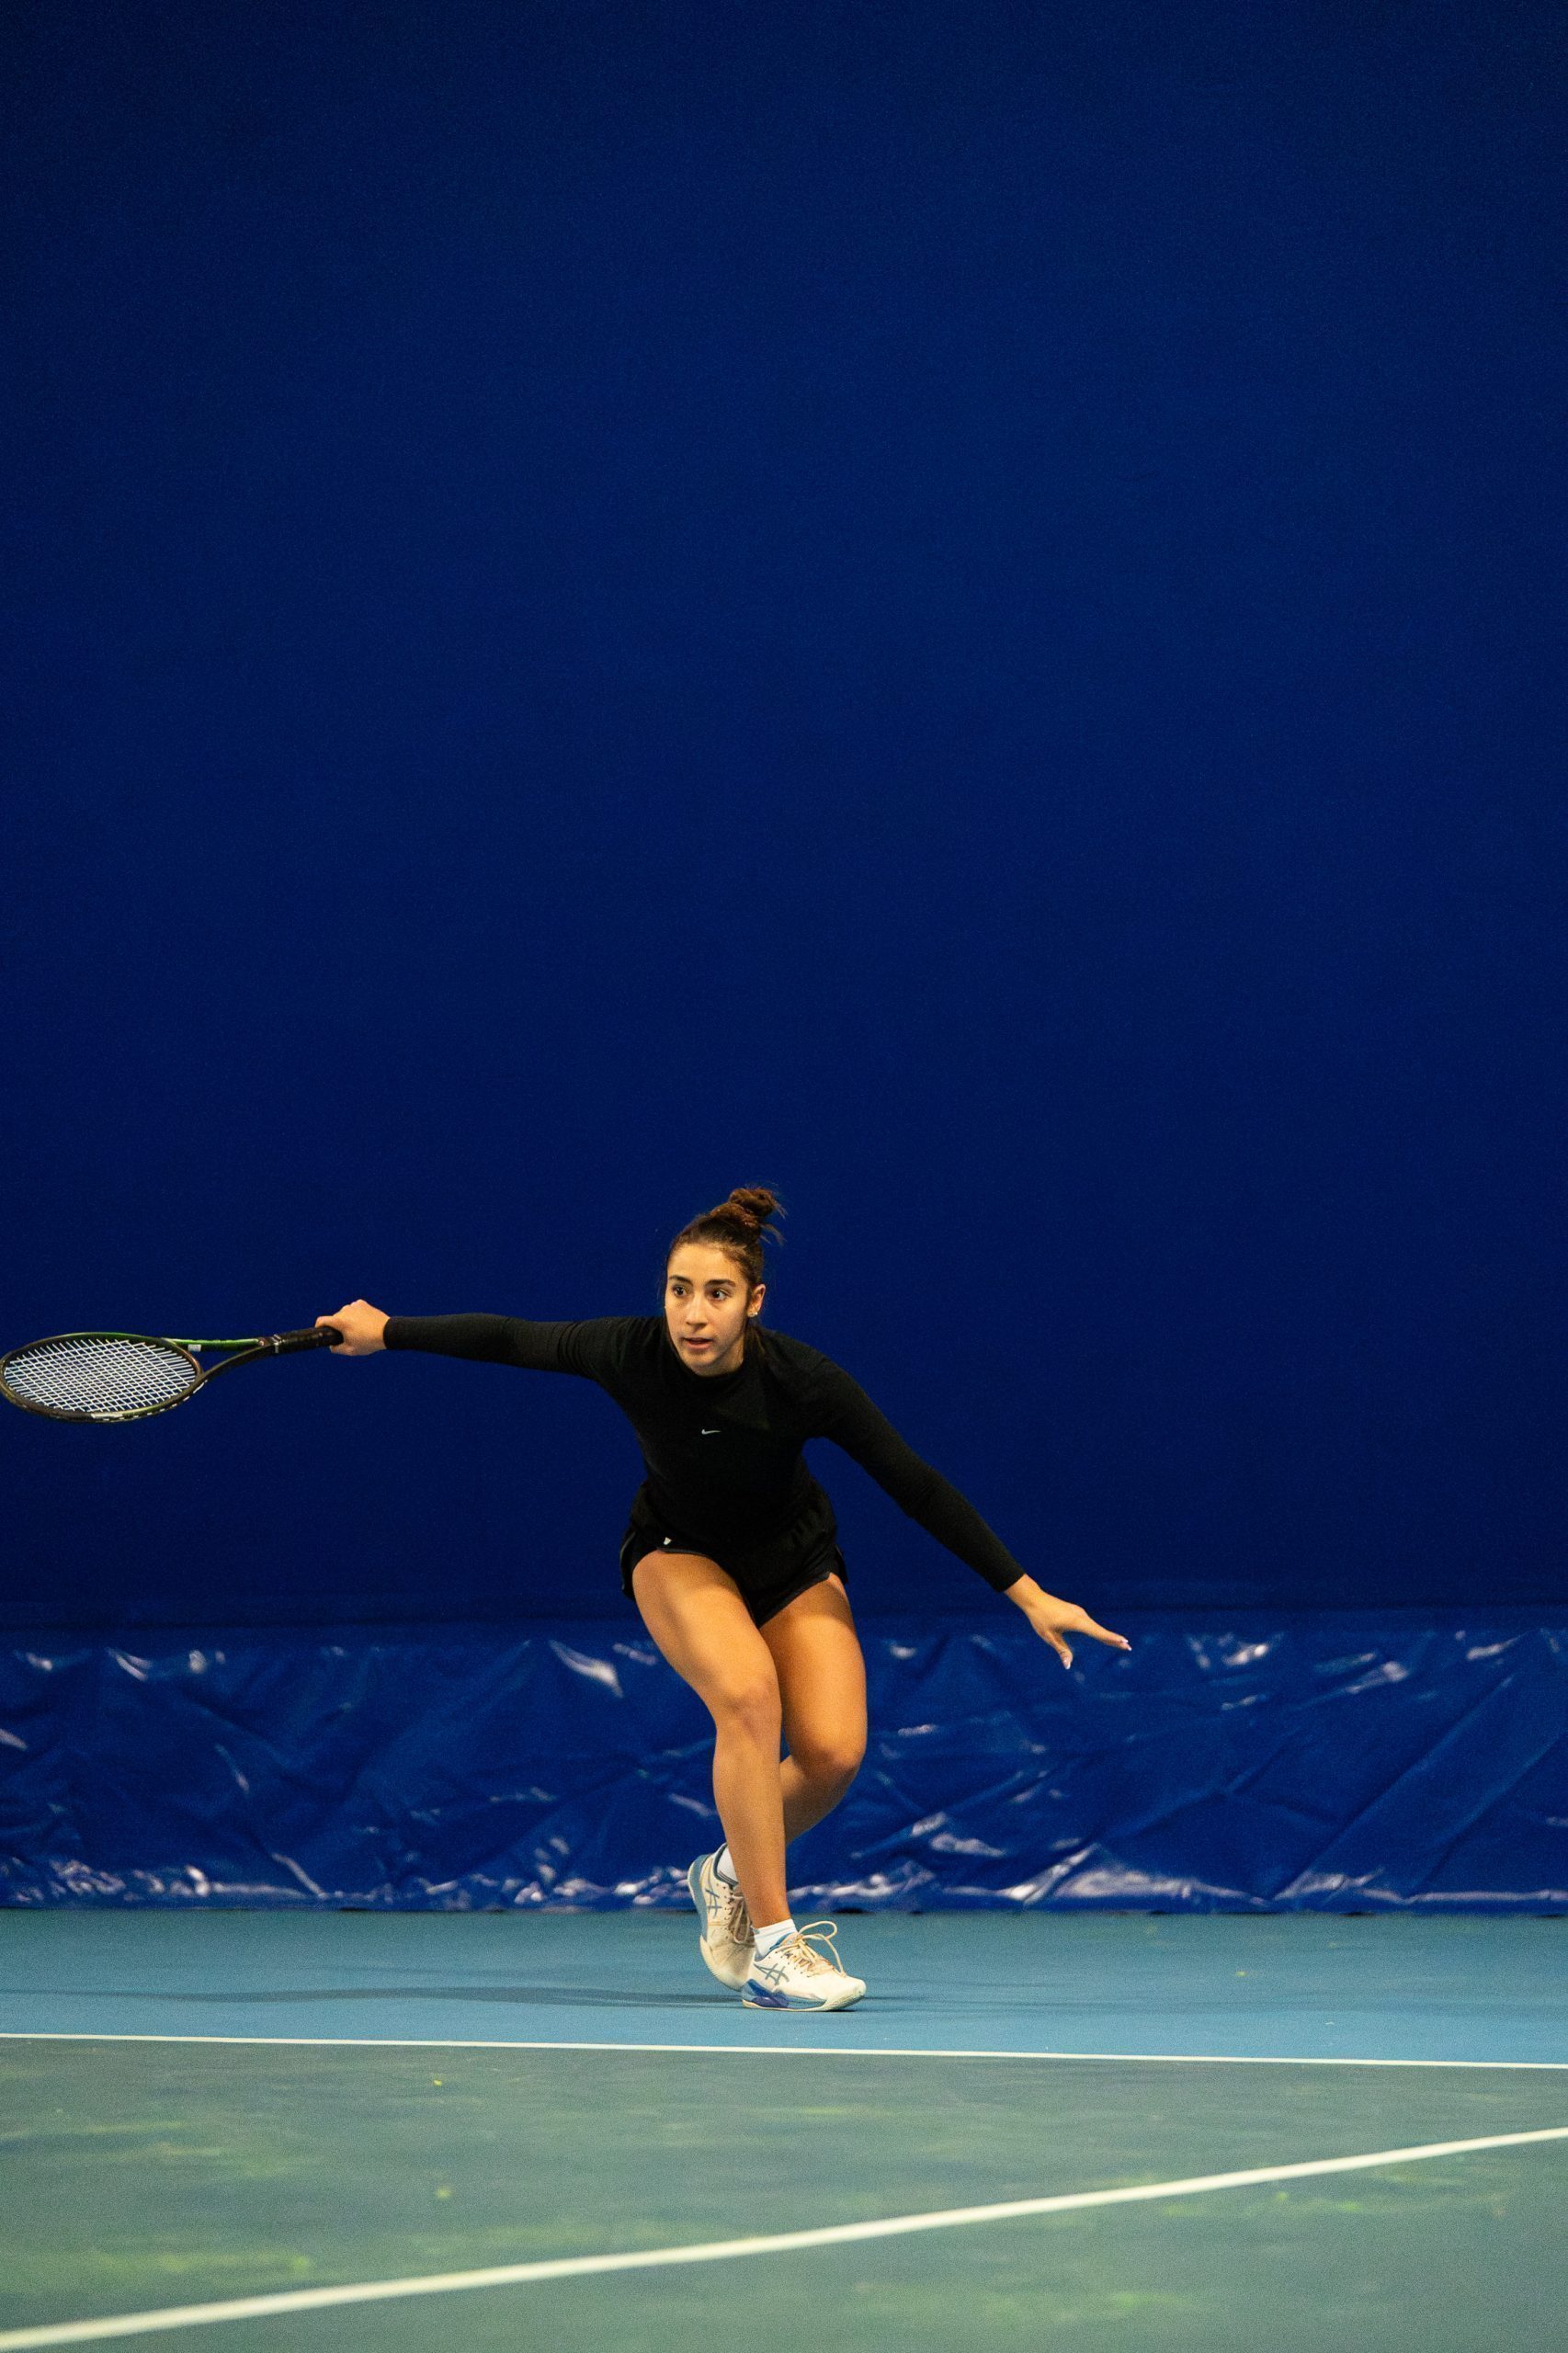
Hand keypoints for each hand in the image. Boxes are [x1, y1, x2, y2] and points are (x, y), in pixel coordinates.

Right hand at [318, 1299, 388, 1355]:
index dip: (318, 1326)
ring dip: (347, 1320)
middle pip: (335, 1318)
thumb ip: (336, 1349)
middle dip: (337, 1326)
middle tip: (347, 1336)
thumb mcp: (350, 1350)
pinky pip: (353, 1309)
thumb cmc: (368, 1342)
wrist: (387, 1332)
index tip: (319, 1329)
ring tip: (357, 1330)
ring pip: (344, 1313)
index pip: (322, 1320)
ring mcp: (354, 1305)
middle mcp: (345, 1310)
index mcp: (340, 1321)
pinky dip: (355, 1315)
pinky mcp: (362, 1303)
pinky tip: (362, 1322)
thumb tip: (331, 1346)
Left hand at [1005, 1576, 1130, 1669]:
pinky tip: (1102, 1635)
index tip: (1124, 1643)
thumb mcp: (1048, 1636)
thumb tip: (1068, 1665)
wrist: (1034, 1599)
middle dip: (1114, 1638)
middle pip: (1100, 1630)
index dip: (1111, 1639)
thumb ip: (1061, 1650)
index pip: (1097, 1633)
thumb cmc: (1040, 1618)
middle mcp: (1081, 1615)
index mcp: (1076, 1621)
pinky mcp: (1076, 1612)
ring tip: (1118, 1643)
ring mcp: (1079, 1612)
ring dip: (1106, 1634)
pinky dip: (1098, 1630)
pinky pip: (1090, 1623)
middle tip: (1128, 1646)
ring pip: (1095, 1626)